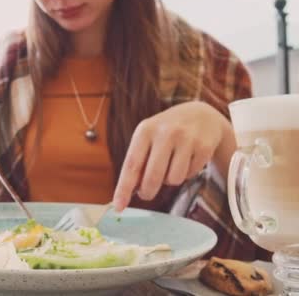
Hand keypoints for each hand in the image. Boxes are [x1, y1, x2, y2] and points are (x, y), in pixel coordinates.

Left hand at [113, 101, 230, 211]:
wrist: (201, 114)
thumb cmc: (167, 131)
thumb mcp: (148, 138)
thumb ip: (138, 161)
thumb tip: (129, 191)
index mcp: (145, 130)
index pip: (131, 165)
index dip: (124, 188)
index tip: (118, 206)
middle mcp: (165, 133)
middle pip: (152, 177)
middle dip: (147, 192)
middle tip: (146, 193)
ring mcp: (187, 139)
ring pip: (173, 180)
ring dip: (170, 180)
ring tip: (171, 166)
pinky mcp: (204, 147)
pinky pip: (190, 175)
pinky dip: (186, 174)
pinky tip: (187, 160)